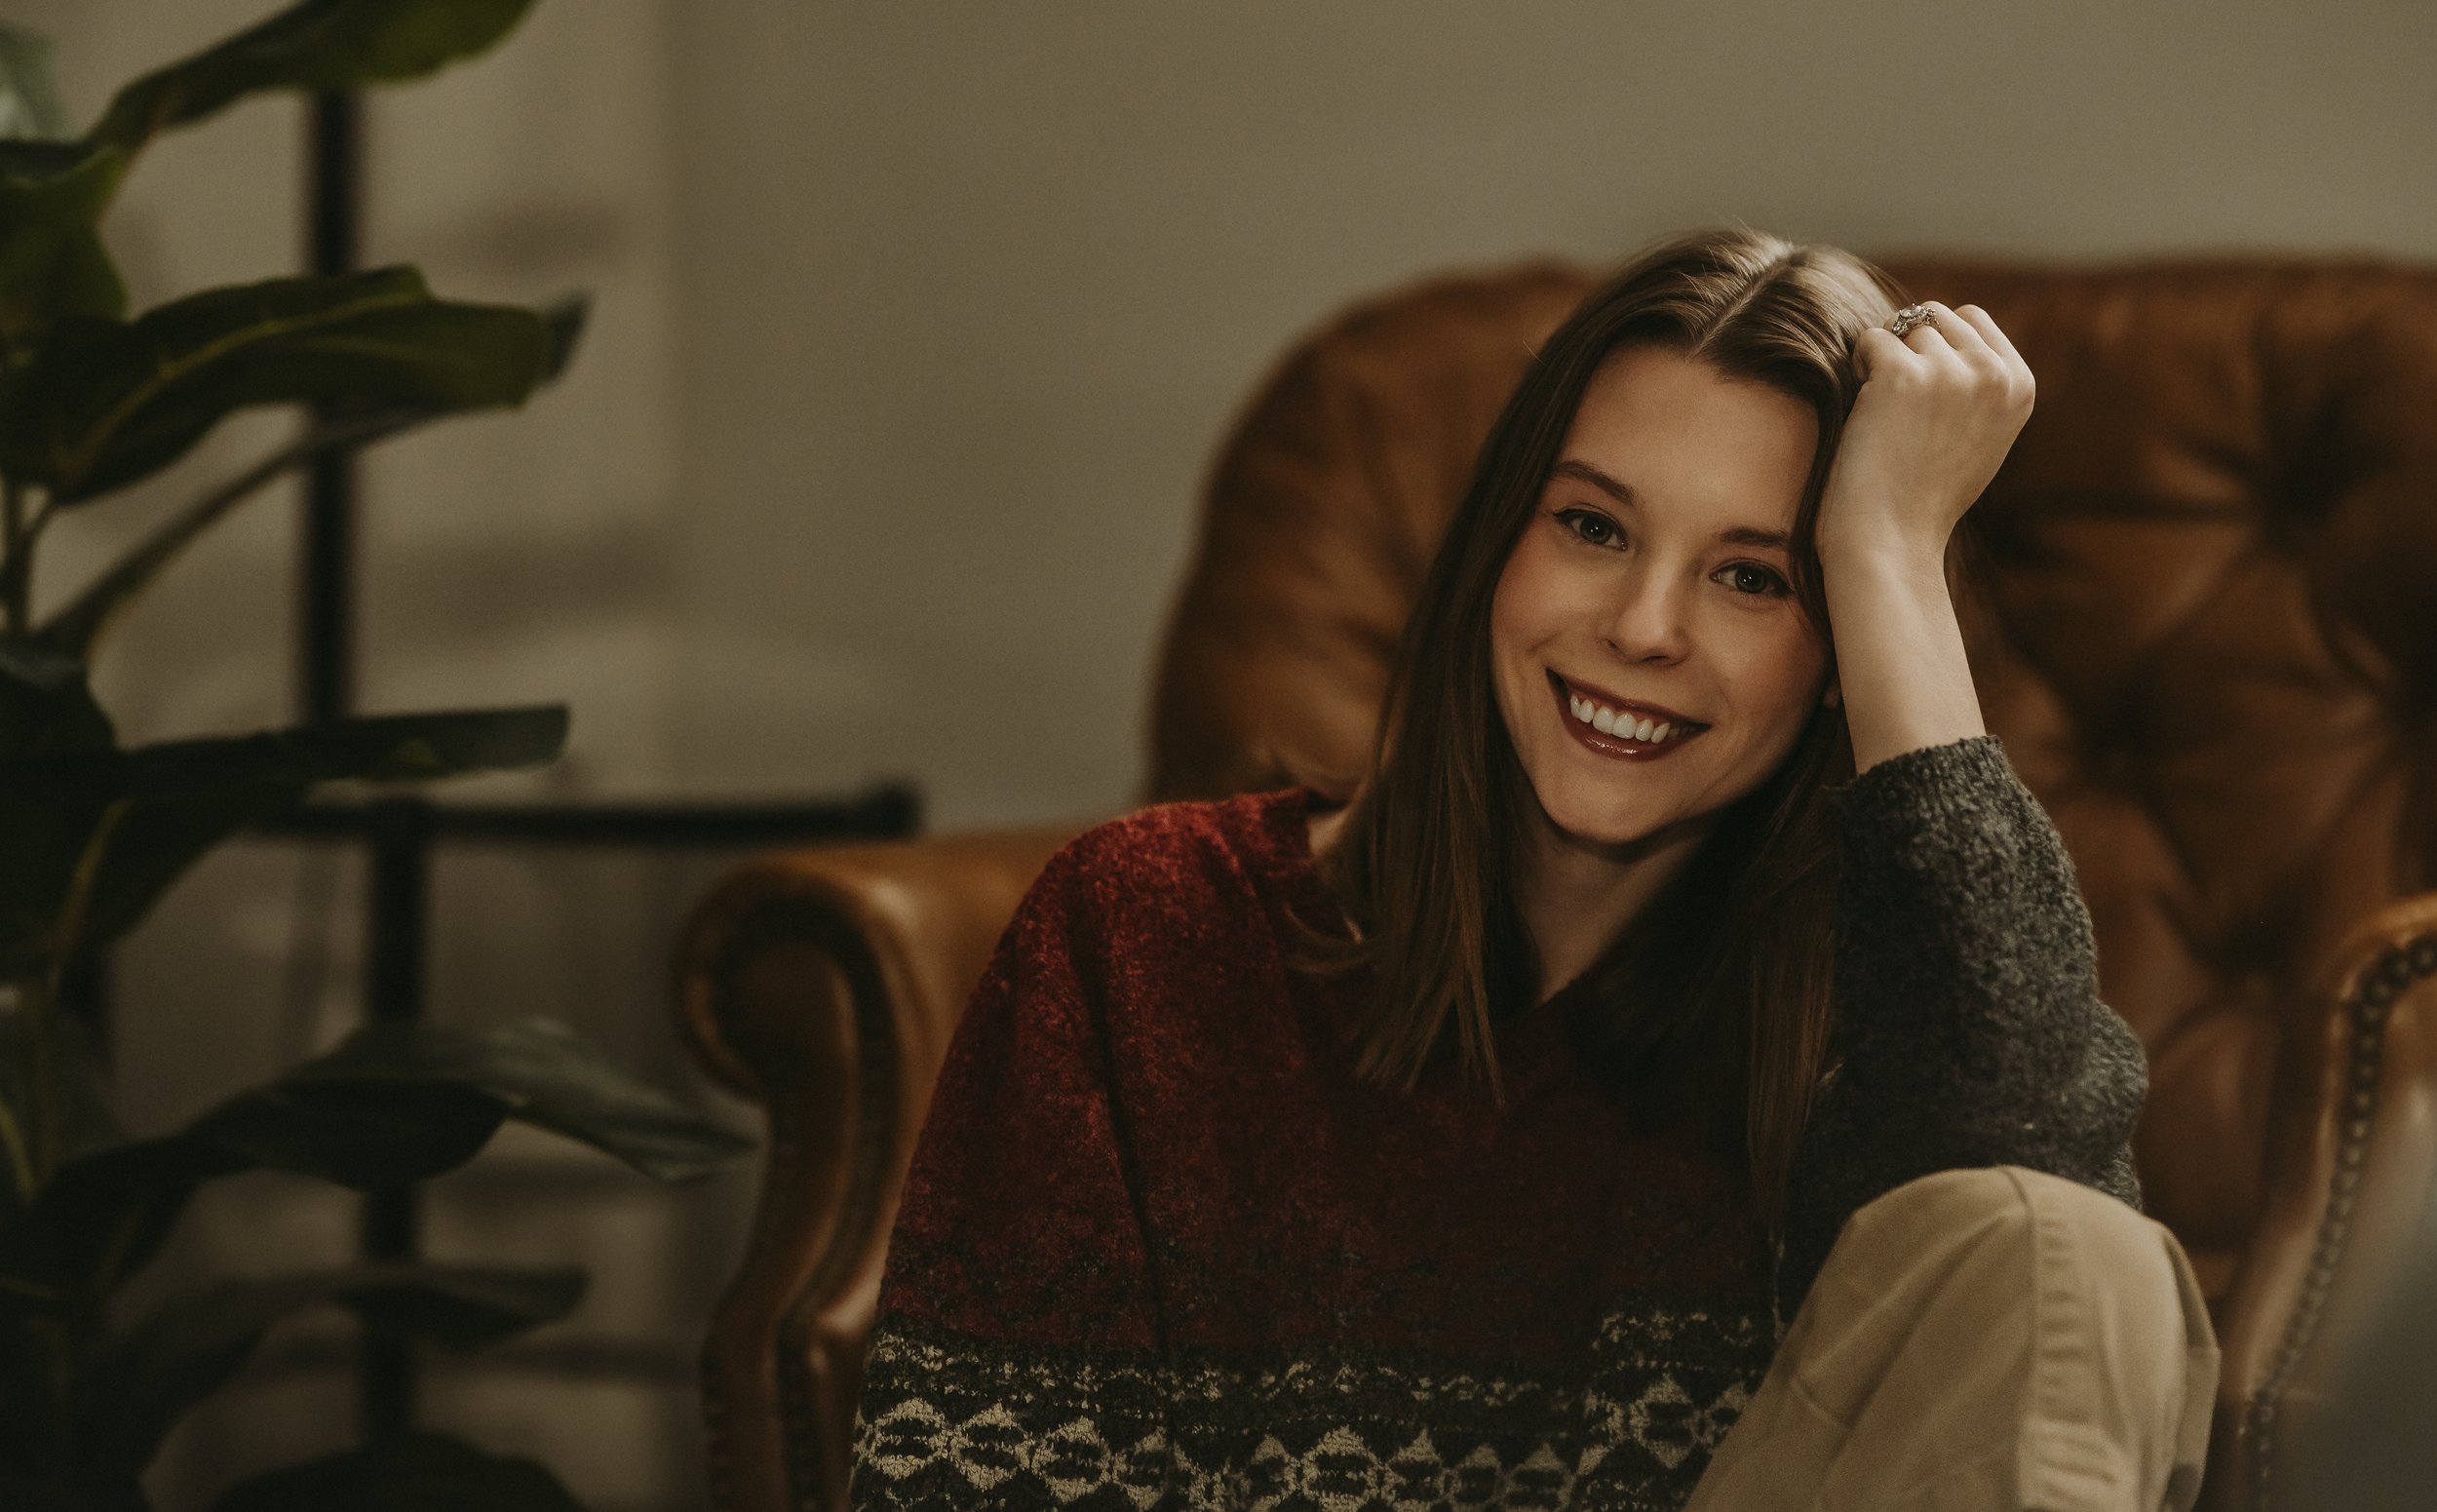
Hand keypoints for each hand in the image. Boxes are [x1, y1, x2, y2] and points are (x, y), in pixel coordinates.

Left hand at [1816, 301, 2033, 563]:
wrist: (1893, 536)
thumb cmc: (1926, 493)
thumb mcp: (1980, 434)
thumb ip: (1980, 383)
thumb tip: (1951, 332)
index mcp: (2020, 385)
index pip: (1972, 318)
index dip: (1936, 344)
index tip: (1922, 392)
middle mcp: (1993, 374)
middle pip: (1936, 315)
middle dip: (1908, 347)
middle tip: (1896, 402)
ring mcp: (1951, 372)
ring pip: (1903, 327)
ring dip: (1883, 360)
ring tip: (1884, 413)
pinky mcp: (1903, 375)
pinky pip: (1871, 338)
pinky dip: (1859, 365)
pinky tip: (1865, 407)